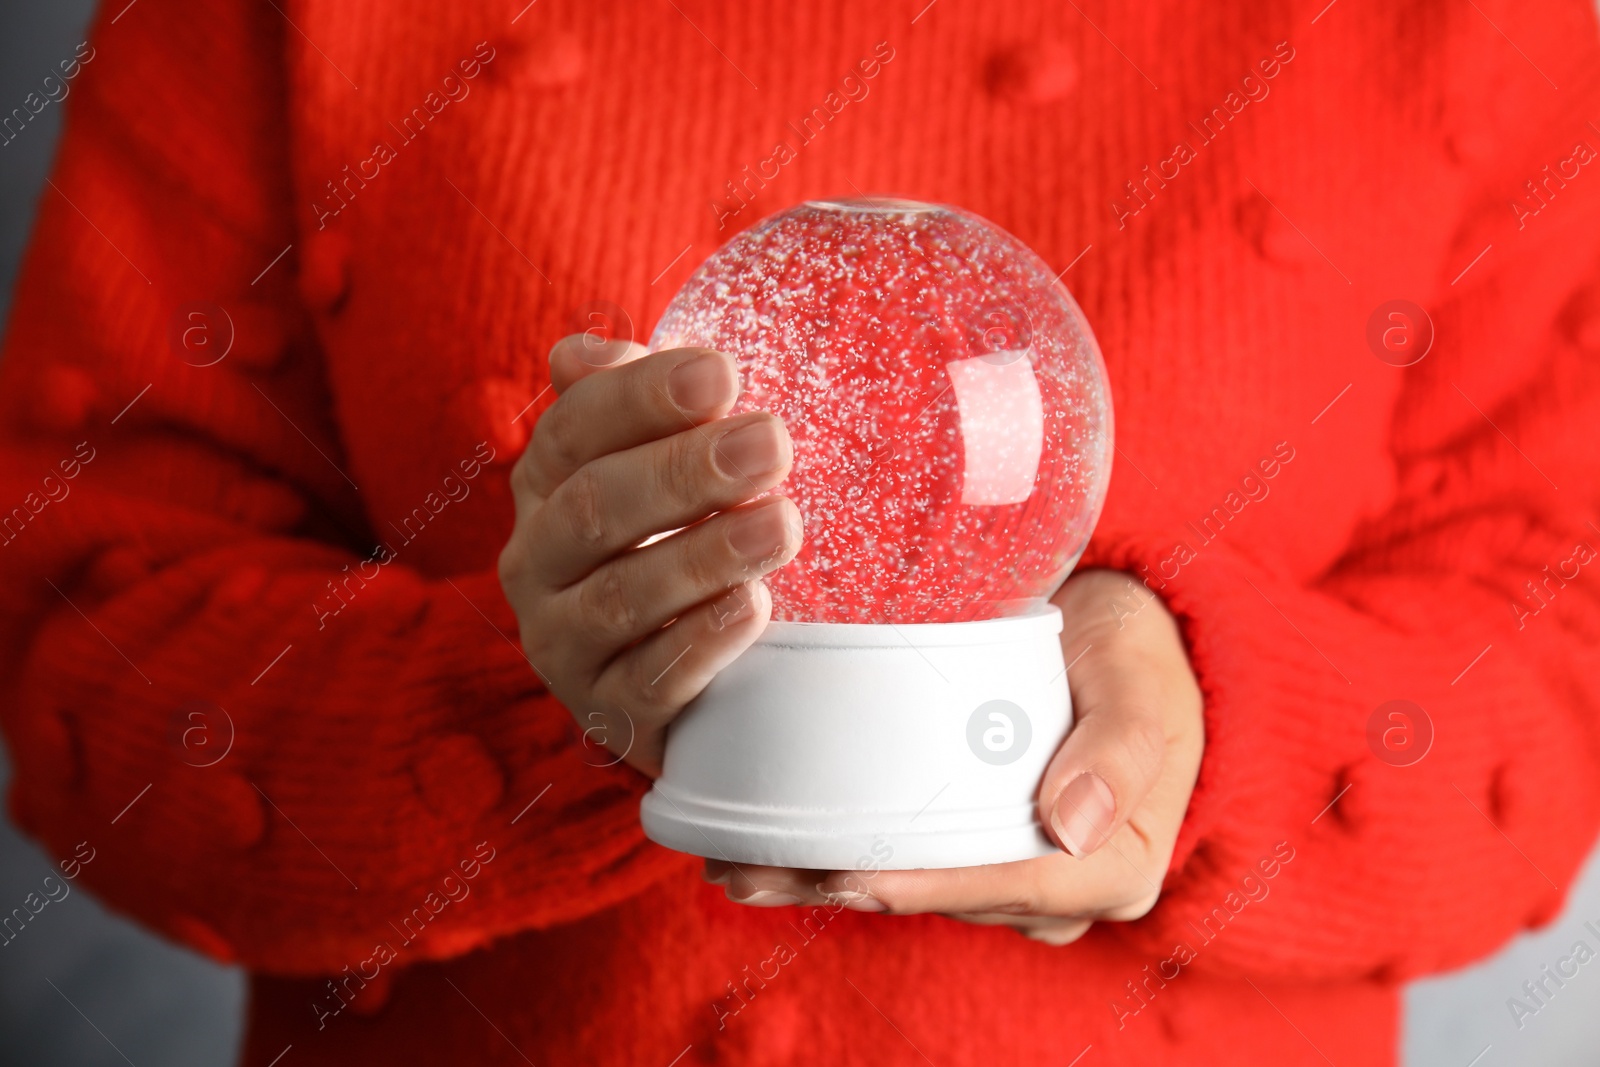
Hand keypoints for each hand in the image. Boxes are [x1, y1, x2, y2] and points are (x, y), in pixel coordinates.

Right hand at [498, 335, 801, 776]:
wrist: (684, 681)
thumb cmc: (675, 543)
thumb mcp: (658, 468)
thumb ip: (631, 406)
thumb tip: (580, 351)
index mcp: (546, 486)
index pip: (577, 427)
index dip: (644, 397)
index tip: (722, 375)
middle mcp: (537, 562)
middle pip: (596, 507)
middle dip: (685, 472)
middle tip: (771, 444)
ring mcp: (564, 643)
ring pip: (621, 596)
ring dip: (704, 555)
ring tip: (782, 524)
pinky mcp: (606, 713)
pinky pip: (648, 681)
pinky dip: (701, 642)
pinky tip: (753, 606)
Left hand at [703, 568, 1203, 943]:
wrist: (1130, 636)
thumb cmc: (1139, 651)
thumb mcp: (1141, 681)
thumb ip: (1121, 747)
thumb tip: (1070, 826)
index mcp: (1114, 863)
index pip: (1008, 884)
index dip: (924, 884)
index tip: (845, 875)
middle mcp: (1060, 884)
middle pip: (944, 891)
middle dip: (848, 885)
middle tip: (751, 870)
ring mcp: (1014, 866)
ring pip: (914, 880)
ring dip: (824, 875)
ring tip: (736, 865)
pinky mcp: (978, 837)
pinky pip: (909, 852)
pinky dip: (841, 848)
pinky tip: (768, 843)